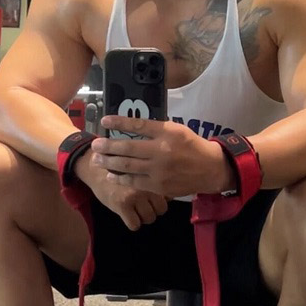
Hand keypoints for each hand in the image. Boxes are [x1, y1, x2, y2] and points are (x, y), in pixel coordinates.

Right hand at [74, 151, 167, 230]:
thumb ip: (155, 181)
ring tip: (135, 211)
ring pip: (149, 218)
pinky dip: (132, 223)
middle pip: (162, 209)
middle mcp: (146, 185)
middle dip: (154, 210)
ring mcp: (134, 196)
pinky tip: (127, 215)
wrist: (96, 169)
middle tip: (144, 206)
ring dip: (143, 218)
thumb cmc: (121, 170)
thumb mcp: (142, 170)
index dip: (163, 199)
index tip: (154, 198)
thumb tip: (169, 197)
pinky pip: (134, 225)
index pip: (169, 196)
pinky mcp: (122, 205)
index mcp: (153, 176)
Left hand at [91, 115, 234, 196]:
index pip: (138, 125)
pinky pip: (134, 182)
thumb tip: (130, 127)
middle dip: (108, 146)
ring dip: (109, 162)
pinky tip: (111, 175)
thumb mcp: (177, 130)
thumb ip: (156, 129)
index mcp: (167, 132)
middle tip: (95, 144)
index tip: (104, 120)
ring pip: (128, 166)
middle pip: (128, 148)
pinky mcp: (159, 185)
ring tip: (97, 159)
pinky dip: (121, 178)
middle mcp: (162, 150)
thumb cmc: (191, 146)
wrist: (210, 169)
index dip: (119, 122)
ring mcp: (159, 170)